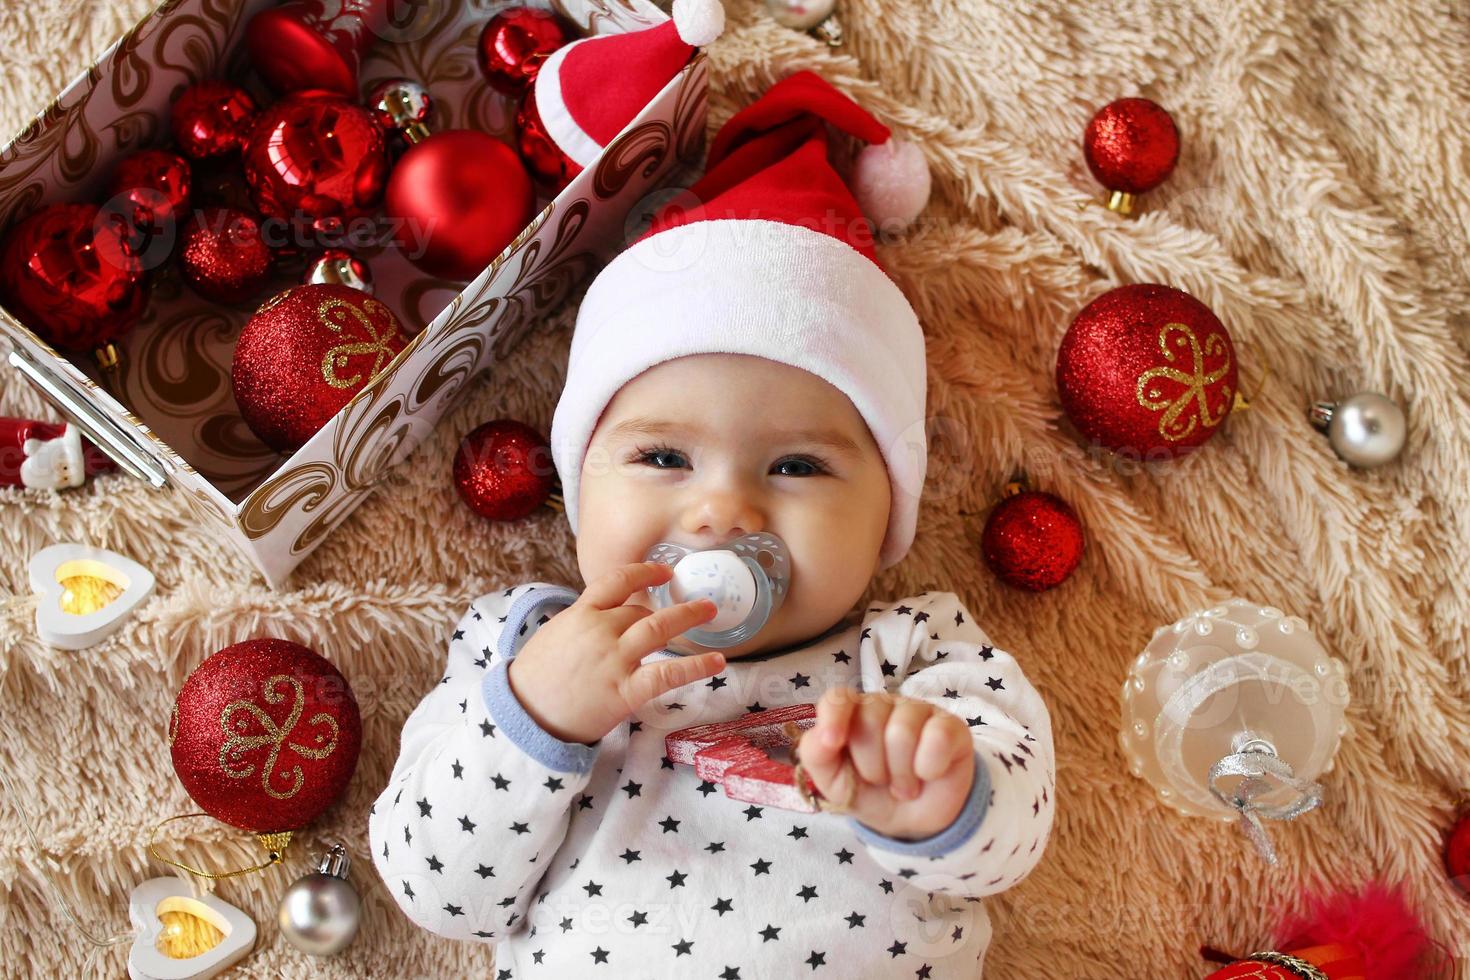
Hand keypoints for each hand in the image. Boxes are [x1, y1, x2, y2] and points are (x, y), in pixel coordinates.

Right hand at [506, 562, 724, 745]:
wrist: (524, 716)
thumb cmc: (533, 680)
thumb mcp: (553, 636)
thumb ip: (579, 623)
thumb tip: (601, 617)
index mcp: (580, 614)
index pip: (617, 581)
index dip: (644, 572)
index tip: (663, 571)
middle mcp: (600, 631)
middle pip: (641, 611)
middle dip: (667, 611)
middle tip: (697, 606)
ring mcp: (614, 660)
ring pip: (659, 628)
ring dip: (688, 617)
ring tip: (710, 612)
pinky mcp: (625, 691)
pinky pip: (668, 673)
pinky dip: (696, 667)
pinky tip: (717, 662)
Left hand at [797, 687, 974, 839]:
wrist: (914, 821)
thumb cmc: (870, 793)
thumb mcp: (835, 784)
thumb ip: (817, 755)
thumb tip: (823, 735)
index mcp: (852, 714)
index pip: (838, 698)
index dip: (834, 717)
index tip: (833, 743)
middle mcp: (884, 705)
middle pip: (870, 719)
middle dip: (872, 765)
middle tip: (882, 781)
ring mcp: (919, 711)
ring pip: (902, 731)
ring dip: (901, 774)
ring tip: (905, 786)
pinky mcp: (951, 726)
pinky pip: (937, 738)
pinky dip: (930, 767)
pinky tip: (929, 774)